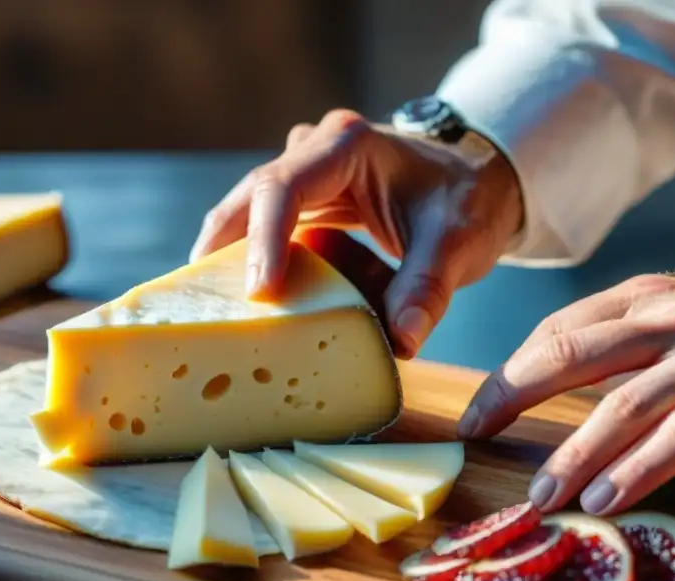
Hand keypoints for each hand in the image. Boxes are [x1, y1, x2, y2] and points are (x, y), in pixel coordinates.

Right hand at [189, 108, 523, 357]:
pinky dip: (257, 267)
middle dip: (222, 248)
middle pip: (250, 197)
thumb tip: (401, 341)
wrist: (476, 181)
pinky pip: (268, 233)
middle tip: (198, 301)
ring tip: (209, 307)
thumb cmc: (466, 201)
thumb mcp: (458, 242)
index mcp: (347, 146)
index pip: (284, 187)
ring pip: (249, 214)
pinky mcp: (304, 205)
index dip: (263, 239)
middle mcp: (315, 152)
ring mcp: (305, 176)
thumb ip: (428, 288)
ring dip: (232, 259)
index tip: (257, 292)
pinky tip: (245, 305)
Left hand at [457, 271, 674, 515]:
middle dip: (512, 398)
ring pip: (621, 407)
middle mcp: (672, 319)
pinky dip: (639, 471)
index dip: (508, 373)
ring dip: (573, 456)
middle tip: (476, 439)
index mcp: (645, 298)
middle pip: (568, 356)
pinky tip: (604, 501)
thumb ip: (621, 340)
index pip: (556, 331)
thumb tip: (545, 378)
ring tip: (539, 496)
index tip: (476, 413)